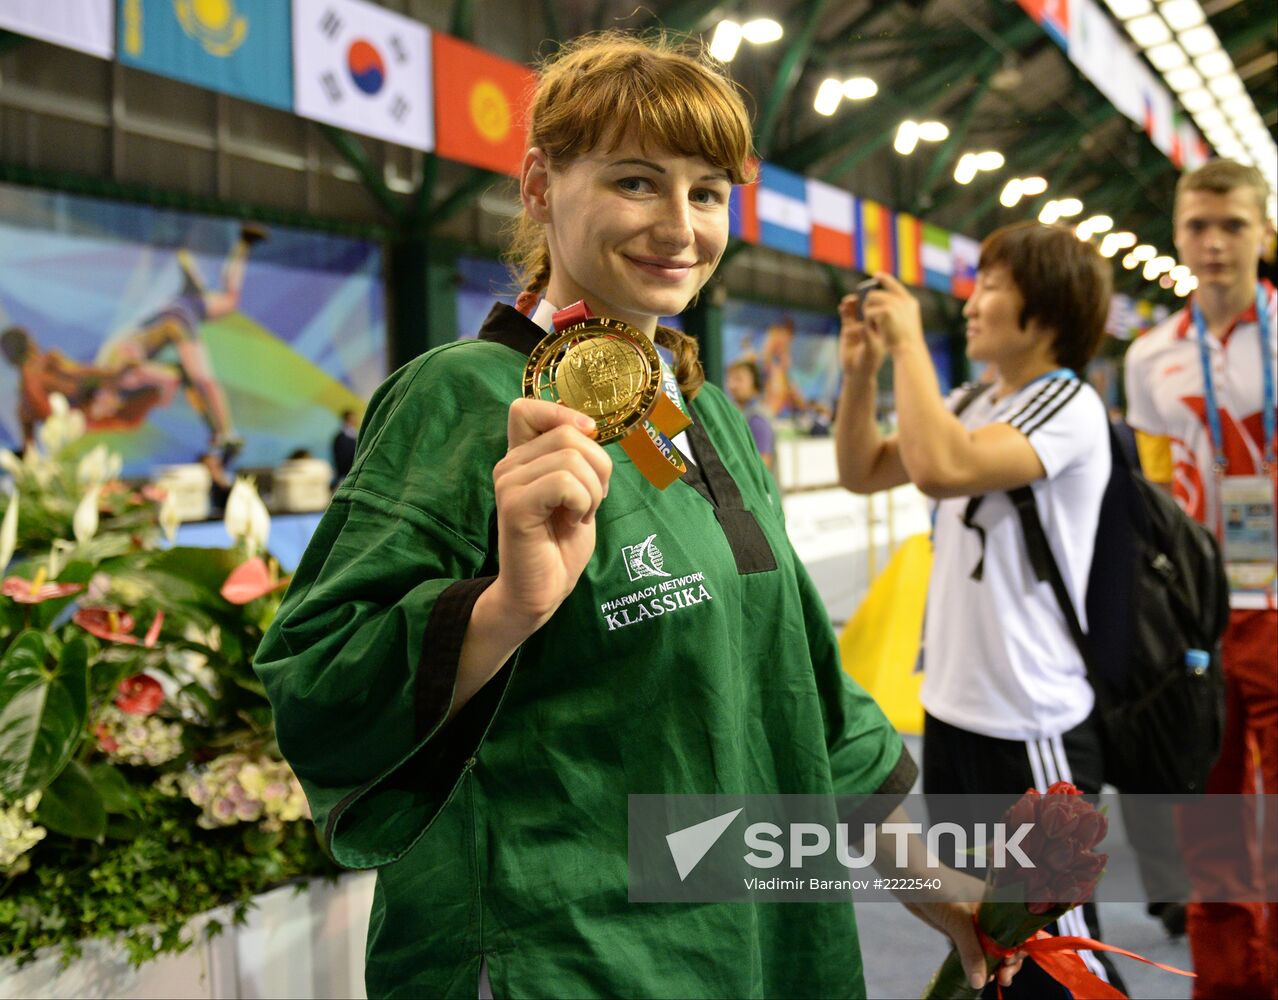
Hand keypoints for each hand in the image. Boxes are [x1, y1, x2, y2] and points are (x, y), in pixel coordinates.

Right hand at [488, 398, 612, 633]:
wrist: (543, 590)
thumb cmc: (561, 542)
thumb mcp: (578, 490)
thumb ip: (577, 457)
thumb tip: (589, 427)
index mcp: (522, 457)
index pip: (525, 407)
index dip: (562, 415)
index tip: (585, 443)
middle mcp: (509, 464)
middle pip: (567, 433)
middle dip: (598, 468)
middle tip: (589, 502)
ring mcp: (508, 483)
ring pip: (571, 457)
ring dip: (592, 491)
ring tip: (579, 515)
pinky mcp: (514, 505)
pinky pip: (564, 482)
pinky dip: (583, 503)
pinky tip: (572, 522)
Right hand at [837, 293, 885, 378]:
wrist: (857, 372)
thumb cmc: (868, 361)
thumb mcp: (870, 350)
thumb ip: (867, 337)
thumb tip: (862, 326)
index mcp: (880, 327)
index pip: (879, 311)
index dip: (876, 303)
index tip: (874, 297)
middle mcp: (870, 324)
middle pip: (867, 307)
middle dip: (863, 300)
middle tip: (860, 295)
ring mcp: (858, 325)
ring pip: (856, 310)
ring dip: (853, 303)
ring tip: (849, 300)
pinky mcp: (847, 328)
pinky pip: (846, 316)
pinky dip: (844, 310)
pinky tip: (842, 306)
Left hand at [860, 272, 924, 352]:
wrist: (909, 350)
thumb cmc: (907, 343)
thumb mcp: (905, 325)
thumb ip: (898, 313)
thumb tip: (883, 304)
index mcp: (910, 303)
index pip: (896, 286)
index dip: (886, 280)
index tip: (877, 275)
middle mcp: (904, 300)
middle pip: (877, 293)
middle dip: (868, 301)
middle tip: (865, 311)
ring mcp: (895, 304)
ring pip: (871, 300)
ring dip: (867, 311)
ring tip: (870, 323)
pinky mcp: (886, 310)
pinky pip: (869, 311)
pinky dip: (867, 320)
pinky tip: (871, 328)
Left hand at [904, 896, 1026, 991]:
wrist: (909, 878)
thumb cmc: (938, 889)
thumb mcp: (958, 921)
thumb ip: (971, 952)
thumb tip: (980, 982)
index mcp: (996, 903)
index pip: (1017, 929)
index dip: (1019, 949)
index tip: (1011, 965)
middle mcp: (988, 913)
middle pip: (1007, 941)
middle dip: (1009, 962)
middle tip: (1004, 979)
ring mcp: (973, 921)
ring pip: (990, 947)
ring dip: (994, 965)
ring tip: (995, 980)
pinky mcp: (958, 928)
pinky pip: (974, 948)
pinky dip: (979, 962)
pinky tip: (981, 976)